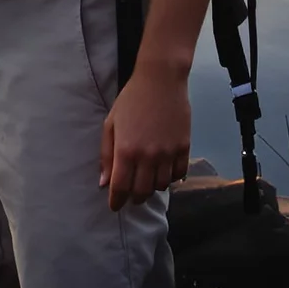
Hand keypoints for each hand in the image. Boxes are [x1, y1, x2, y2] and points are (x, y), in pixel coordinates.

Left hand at [98, 61, 190, 210]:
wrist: (160, 81)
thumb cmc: (130, 100)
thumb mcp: (111, 124)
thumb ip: (107, 155)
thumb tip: (104, 183)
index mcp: (126, 150)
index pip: (121, 188)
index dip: (116, 201)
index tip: (115, 206)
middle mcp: (148, 156)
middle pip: (142, 192)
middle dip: (134, 198)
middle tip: (130, 195)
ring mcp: (168, 154)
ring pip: (161, 186)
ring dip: (152, 188)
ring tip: (146, 181)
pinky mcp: (184, 148)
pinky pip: (179, 175)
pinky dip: (170, 179)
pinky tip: (163, 172)